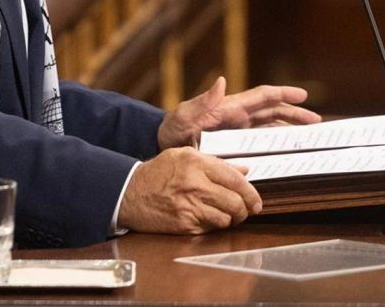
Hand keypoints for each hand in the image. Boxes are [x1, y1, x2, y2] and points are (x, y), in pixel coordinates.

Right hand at [118, 147, 259, 232]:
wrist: (129, 193)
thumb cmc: (157, 173)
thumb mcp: (183, 157)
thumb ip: (215, 163)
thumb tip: (244, 170)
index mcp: (195, 162)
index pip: (235, 178)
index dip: (250, 192)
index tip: (255, 201)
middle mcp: (194, 183)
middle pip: (235, 201)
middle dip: (244, 209)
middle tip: (244, 211)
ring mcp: (189, 205)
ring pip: (226, 218)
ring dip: (229, 219)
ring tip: (223, 214)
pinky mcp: (184, 224)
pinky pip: (211, 228)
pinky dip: (213, 226)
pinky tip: (206, 218)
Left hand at [157, 76, 319, 149]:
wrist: (162, 144)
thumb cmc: (172, 128)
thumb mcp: (184, 114)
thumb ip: (202, 101)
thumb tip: (220, 81)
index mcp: (230, 107)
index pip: (262, 97)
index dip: (282, 94)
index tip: (303, 95)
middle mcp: (238, 117)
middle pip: (273, 112)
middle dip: (295, 114)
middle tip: (317, 122)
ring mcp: (238, 131)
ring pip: (270, 128)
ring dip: (290, 131)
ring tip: (310, 137)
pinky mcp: (235, 146)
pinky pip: (260, 144)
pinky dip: (276, 147)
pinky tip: (287, 156)